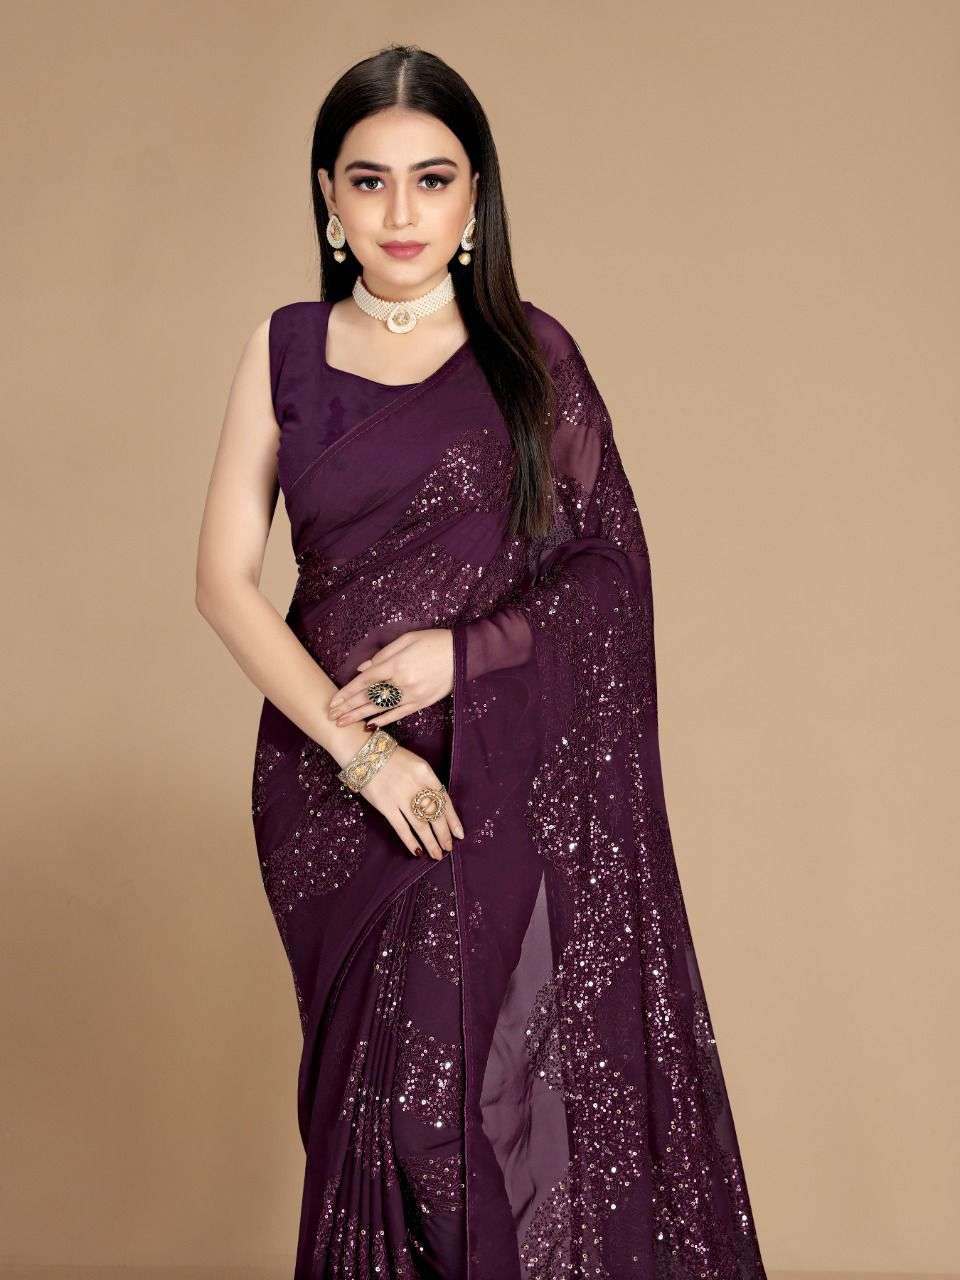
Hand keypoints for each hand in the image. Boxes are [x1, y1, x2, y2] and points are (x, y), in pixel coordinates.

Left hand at [327, 628, 453, 729]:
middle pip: (369, 698)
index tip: (332, 702)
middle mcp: (402, 683)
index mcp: (396, 665)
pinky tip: (370, 725)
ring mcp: (413, 695)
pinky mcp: (422, 702)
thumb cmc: (432, 642)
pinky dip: (384, 720)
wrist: (462, 654)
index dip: (347, 693)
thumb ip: (382, 655)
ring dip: (360, 717)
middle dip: (348, 708)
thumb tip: (362, 669)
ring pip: (381, 709)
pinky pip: (399, 714)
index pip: (365, 682)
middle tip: (331, 717)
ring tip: (343, 724)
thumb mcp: (406, 640)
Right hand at [357, 740, 464, 858]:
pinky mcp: (385, 805)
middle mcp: (416, 785)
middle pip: (435, 815)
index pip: (445, 800)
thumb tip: (438, 809)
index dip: (453, 819)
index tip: (459, 834)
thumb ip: (428, 783)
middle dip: (444, 834)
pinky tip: (417, 851)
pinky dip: (410, 841)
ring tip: (437, 854)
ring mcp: (400, 796)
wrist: (365, 753)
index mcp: (426, 773)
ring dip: (430, 842)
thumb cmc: (393, 759)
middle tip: (448, 848)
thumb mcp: (416, 765)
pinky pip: (401, 827)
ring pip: (420, 825)